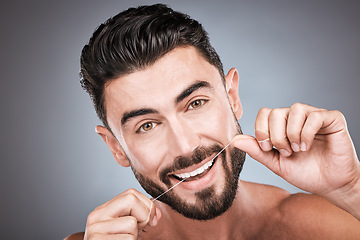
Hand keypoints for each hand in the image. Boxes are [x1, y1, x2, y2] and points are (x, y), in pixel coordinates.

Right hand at [84, 188, 159, 239]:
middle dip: (143, 215)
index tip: (151, 219)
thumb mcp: (128, 228)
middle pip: (131, 199)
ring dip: (135, 236)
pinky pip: (128, 239)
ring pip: (131, 223)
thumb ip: (141, 216)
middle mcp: (96, 216)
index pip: (131, 193)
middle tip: (139, 230)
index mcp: (103, 209)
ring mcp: (95, 229)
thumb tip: (156, 213)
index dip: (147, 205)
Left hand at [232, 103, 359, 207]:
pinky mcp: (332, 119)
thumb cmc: (304, 173)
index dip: (261, 130)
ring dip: (292, 134)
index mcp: (282, 124)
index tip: (267, 149)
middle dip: (276, 136)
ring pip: (294, 109)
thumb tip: (234, 140)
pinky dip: (307, 133)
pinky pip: (314, 116)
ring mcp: (314, 115)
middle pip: (276, 112)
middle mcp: (297, 116)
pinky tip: (308, 146)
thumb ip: (256, 150)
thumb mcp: (275, 163)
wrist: (330, 185)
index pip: (264, 112)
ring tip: (298, 150)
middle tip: (286, 152)